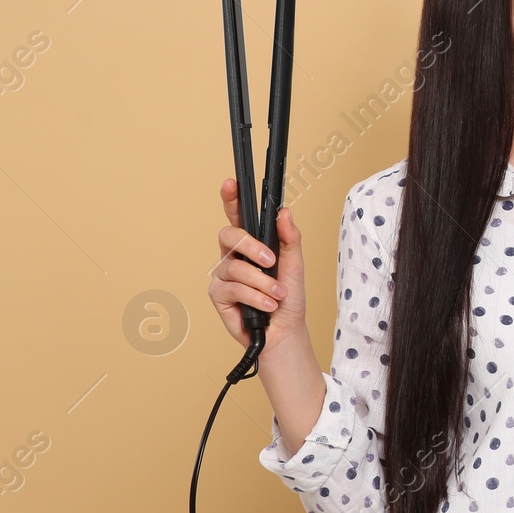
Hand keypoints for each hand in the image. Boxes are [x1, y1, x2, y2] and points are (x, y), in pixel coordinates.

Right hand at [208, 178, 308, 353]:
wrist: (285, 330)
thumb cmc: (288, 297)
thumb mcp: (295, 264)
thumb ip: (290, 238)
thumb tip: (284, 212)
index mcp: (251, 243)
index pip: (237, 216)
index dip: (231, 198)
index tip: (231, 182)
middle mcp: (233, 255)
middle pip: (229, 235)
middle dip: (250, 246)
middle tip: (271, 261)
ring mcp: (223, 275)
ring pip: (235, 267)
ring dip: (262, 283)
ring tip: (277, 295)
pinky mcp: (218, 295)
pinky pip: (233, 288)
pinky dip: (255, 297)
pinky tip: (266, 306)